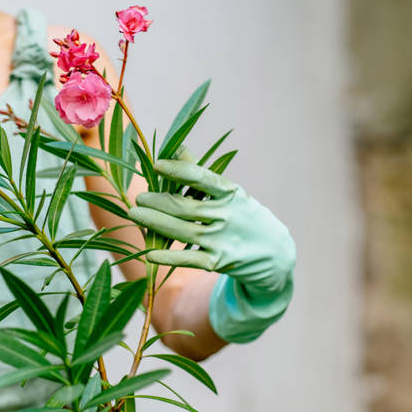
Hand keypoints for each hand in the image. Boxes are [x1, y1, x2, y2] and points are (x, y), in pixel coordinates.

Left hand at [128, 160, 295, 342]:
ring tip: (134, 214)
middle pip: (184, 206)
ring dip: (154, 222)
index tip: (157, 165)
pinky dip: (168, 256)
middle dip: (157, 201)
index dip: (178, 170)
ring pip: (182, 231)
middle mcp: (227, 215)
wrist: (277, 255)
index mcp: (231, 193)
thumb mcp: (231, 194)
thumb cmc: (246, 217)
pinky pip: (188, 259)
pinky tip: (149, 252)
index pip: (202, 178)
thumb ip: (202, 174)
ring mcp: (223, 240)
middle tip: (139, 197)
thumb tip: (178, 148)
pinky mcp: (219, 262)